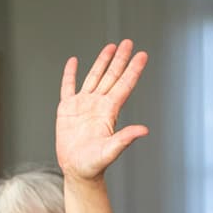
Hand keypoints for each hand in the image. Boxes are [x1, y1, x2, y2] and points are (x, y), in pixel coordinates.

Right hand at [56, 40, 149, 180]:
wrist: (77, 170)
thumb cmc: (94, 164)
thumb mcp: (110, 151)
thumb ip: (125, 139)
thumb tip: (144, 130)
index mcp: (109, 111)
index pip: (124, 85)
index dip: (133, 69)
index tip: (142, 54)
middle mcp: (98, 104)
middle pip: (112, 76)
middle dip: (120, 59)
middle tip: (128, 42)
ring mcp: (83, 105)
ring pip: (94, 77)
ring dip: (102, 62)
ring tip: (110, 46)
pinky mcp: (67, 109)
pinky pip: (68, 87)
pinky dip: (70, 74)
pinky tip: (74, 61)